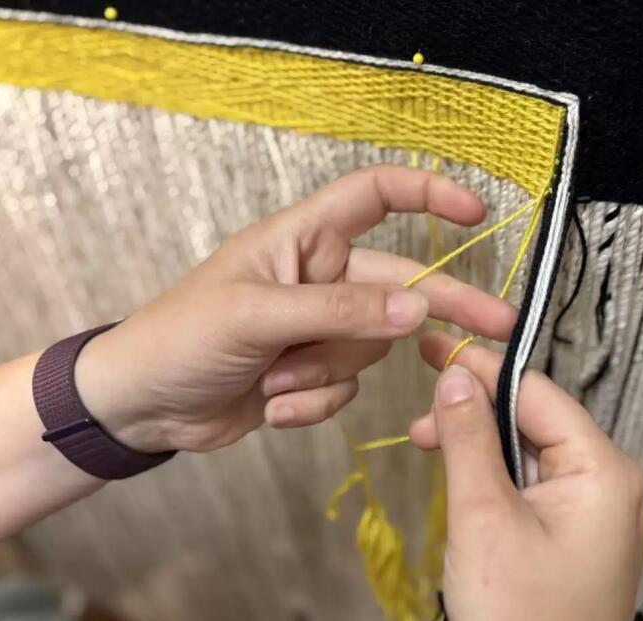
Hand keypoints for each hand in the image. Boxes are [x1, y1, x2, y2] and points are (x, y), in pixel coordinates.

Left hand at [75, 166, 516, 452]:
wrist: (143, 405)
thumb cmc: (182, 336)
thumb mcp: (257, 316)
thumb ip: (338, 311)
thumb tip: (415, 310)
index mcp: (303, 239)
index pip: (374, 196)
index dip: (426, 193)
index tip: (475, 214)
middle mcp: (320, 277)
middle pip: (399, 285)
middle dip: (442, 308)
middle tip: (499, 327)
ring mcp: (320, 327)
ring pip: (369, 347)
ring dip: (326, 371)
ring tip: (274, 378)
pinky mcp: (314, 372)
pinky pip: (346, 386)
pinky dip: (314, 401)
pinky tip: (271, 402)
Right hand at [411, 332, 642, 620]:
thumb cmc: (521, 618)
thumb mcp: (483, 518)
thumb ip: (469, 438)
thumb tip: (455, 376)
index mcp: (601, 469)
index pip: (535, 391)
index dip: (482, 367)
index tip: (436, 348)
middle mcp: (606, 481)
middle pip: (532, 416)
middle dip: (474, 408)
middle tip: (422, 410)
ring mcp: (592, 507)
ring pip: (527, 447)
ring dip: (477, 440)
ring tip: (428, 444)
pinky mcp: (572, 529)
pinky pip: (529, 479)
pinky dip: (491, 470)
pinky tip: (459, 471)